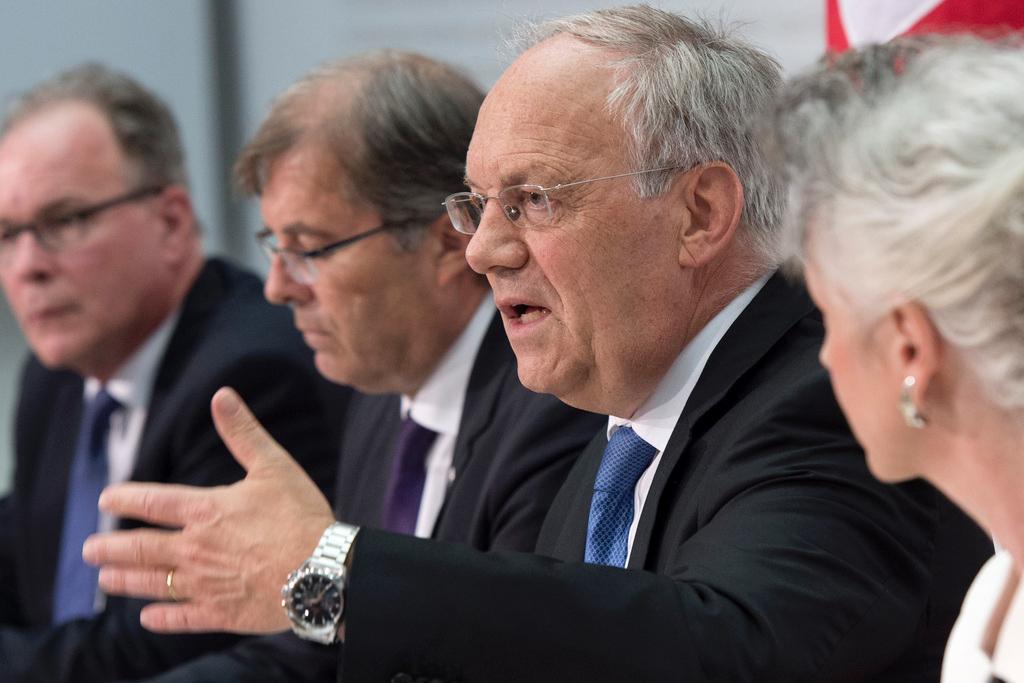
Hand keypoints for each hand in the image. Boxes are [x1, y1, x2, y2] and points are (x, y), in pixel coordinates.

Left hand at [82, 387, 336, 633]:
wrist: (320, 571)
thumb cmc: (301, 515)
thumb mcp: (274, 465)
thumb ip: (243, 432)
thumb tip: (222, 396)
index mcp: (207, 511)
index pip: (154, 502)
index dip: (127, 498)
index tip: (107, 498)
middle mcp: (196, 549)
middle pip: (142, 548)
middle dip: (112, 548)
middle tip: (89, 550)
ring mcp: (204, 584)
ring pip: (153, 583)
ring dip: (126, 580)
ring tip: (106, 578)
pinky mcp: (220, 613)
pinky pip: (181, 617)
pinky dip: (161, 618)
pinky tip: (147, 618)